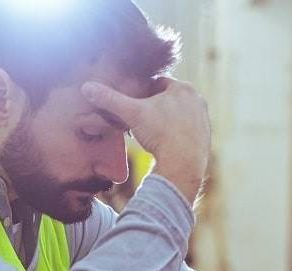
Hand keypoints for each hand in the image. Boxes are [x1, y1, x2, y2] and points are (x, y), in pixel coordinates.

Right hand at [81, 77, 209, 201]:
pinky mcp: (204, 137)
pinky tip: (162, 144)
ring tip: (149, 133)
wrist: (183, 166)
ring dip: (163, 121)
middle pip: (167, 99)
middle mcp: (197, 100)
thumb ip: (110, 99)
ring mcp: (203, 119)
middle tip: (138, 120)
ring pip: (176, 115)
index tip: (133, 104)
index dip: (142, 93)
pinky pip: (184, 131)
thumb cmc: (160, 135)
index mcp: (184, 88)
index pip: (157, 83)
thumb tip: (86, 87)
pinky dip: (173, 134)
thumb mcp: (131, 114)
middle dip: (153, 107)